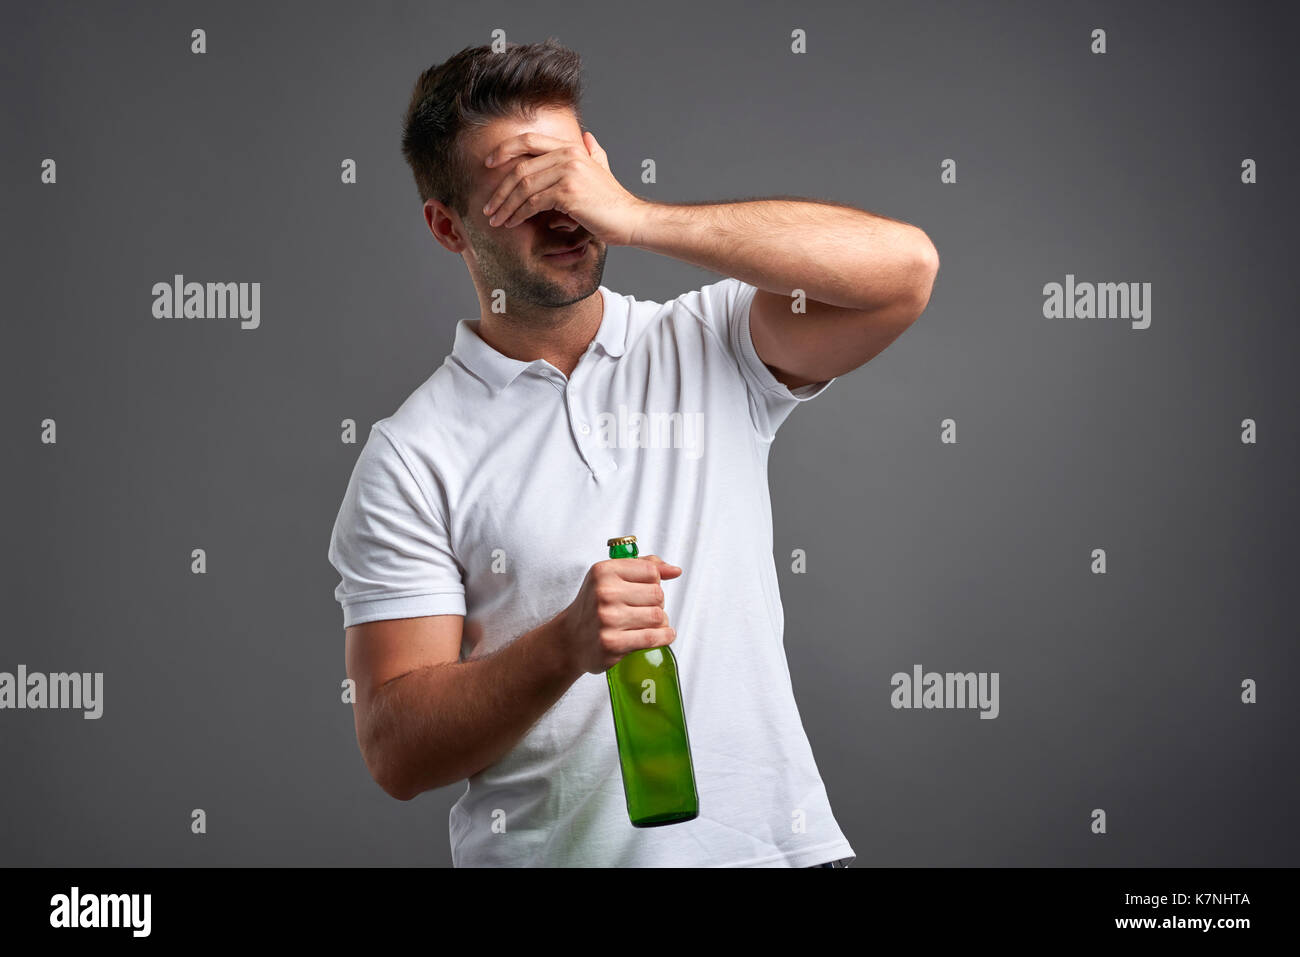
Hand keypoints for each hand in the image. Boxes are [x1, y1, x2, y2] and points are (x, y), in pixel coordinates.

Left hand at [481, 130, 647, 245]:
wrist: (630, 219)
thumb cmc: (613, 201)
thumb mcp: (602, 169)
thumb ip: (593, 152)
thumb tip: (587, 137)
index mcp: (570, 148)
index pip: (528, 141)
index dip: (504, 150)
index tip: (488, 164)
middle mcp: (568, 155)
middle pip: (520, 168)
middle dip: (500, 190)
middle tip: (489, 207)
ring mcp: (568, 173)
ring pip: (523, 187)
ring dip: (505, 206)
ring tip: (496, 219)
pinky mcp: (568, 193)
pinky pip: (533, 203)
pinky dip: (519, 214)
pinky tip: (513, 223)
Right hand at [556, 555, 681, 674]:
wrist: (569, 640)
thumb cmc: (594, 606)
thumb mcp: (610, 577)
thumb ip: (643, 566)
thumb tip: (675, 571)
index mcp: (604, 571)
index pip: (651, 571)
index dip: (655, 582)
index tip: (646, 590)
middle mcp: (604, 593)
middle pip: (657, 594)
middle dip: (657, 603)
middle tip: (644, 610)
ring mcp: (607, 619)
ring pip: (658, 616)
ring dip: (661, 622)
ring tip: (648, 624)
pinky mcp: (612, 644)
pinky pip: (652, 637)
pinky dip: (664, 637)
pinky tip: (663, 635)